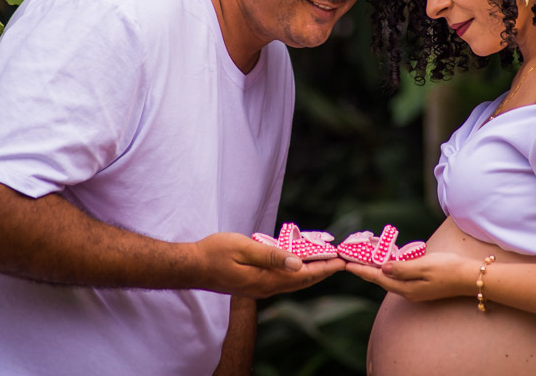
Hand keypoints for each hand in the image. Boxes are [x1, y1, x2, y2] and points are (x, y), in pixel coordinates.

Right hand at [192, 232, 346, 298]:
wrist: (192, 267)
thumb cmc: (215, 252)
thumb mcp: (243, 248)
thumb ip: (270, 255)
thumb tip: (297, 263)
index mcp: (265, 280)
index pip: (303, 275)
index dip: (324, 267)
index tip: (342, 260)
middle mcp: (266, 288)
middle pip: (302, 281)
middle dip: (324, 271)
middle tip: (343, 261)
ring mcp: (260, 288)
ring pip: (293, 282)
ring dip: (312, 273)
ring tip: (328, 262)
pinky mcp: (254, 284)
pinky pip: (283, 280)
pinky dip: (297, 273)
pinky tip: (301, 264)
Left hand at [344, 252, 477, 301]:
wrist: (469, 278)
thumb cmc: (448, 269)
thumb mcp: (424, 266)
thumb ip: (402, 268)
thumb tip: (382, 268)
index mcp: (406, 288)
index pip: (377, 278)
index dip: (361, 270)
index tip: (346, 264)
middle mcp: (407, 291)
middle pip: (380, 279)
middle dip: (365, 270)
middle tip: (350, 260)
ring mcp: (414, 289)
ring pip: (389, 278)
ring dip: (376, 269)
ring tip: (363, 259)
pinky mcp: (420, 285)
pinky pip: (399, 277)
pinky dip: (389, 269)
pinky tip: (386, 262)